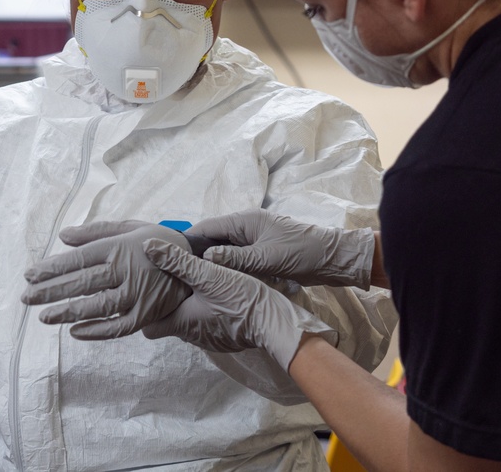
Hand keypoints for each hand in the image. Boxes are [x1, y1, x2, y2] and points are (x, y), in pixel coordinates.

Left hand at [21, 221, 192, 339]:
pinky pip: (117, 327)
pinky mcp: (147, 314)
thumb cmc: (158, 241)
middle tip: (26, 298)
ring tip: (44, 317)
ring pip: (96, 306)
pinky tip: (74, 331)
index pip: (77, 259)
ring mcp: (137, 294)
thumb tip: (64, 236)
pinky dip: (95, 331)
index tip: (29, 275)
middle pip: (81, 282)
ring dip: (67, 312)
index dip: (51, 268)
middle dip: (50, 291)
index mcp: (119, 246)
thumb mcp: (131, 227)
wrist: (196, 259)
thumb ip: (96, 231)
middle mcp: (125, 270)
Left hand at [141, 239, 335, 370]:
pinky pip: (209, 326)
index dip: (145, 312)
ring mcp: (210, 340)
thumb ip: (177, 260)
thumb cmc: (240, 299)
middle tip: (168, 284)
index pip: (149, 328)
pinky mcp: (226, 339)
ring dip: (189, 308)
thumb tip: (149, 246)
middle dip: (167, 306)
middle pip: (170, 324)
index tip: (148, 294)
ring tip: (192, 286)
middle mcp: (192, 337)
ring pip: (190, 324)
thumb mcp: (208, 274)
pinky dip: (207, 313)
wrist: (275, 323)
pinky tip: (215, 297)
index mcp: (182, 323)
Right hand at [189, 209, 373, 288]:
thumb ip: (235, 259)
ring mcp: (253, 240)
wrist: (332, 259)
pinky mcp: (260, 252)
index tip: (168, 253)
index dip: (187, 239)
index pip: (208, 226)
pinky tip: (214, 280)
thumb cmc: (302, 253)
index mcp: (245, 220)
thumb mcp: (266, 258)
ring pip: (223, 250)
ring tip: (188, 277)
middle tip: (174, 271)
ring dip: (210, 262)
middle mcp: (246, 227)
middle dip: (195, 252)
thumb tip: (204, 259)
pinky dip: (224, 267)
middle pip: (212, 238)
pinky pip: (235, 258)